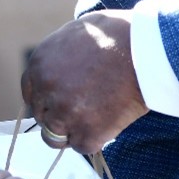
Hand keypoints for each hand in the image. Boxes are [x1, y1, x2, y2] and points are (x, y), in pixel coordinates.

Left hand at [22, 10, 147, 153]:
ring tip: (95, 119)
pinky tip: (109, 123)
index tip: (60, 103)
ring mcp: (65, 114)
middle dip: (60, 116)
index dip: (46, 101)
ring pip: (56, 137)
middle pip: (43, 117)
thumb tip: (59, 65)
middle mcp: (46, 90)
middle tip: (85, 109)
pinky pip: (82, 146)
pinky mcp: (87, 133)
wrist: (147, 50)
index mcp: (39, 64)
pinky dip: (95, 139)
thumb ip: (62, 54)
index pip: (31, 94)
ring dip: (73, 131)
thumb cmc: (119, 35)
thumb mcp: (78, 32)